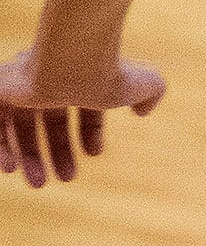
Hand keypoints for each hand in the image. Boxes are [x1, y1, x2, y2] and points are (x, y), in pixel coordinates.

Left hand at [0, 50, 165, 188]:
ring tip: (38, 183)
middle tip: (65, 178)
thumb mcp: (144, 83)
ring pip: (18, 127)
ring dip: (28, 157)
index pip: (81, 107)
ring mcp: (21, 86)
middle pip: (48, 121)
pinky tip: (12, 168)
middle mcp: (49, 80)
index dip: (89, 132)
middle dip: (56, 152)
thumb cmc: (109, 74)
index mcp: (80, 78)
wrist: (73, 62)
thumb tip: (142, 111)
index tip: (94, 154)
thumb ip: (151, 94)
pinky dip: (1, 149)